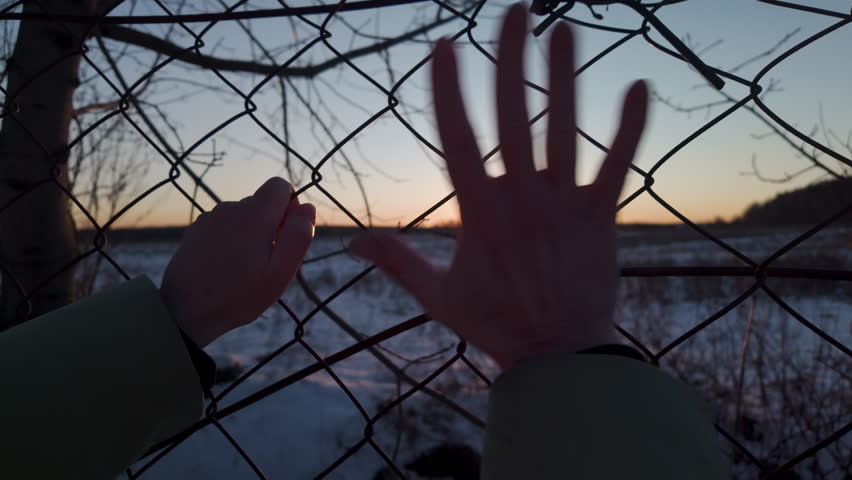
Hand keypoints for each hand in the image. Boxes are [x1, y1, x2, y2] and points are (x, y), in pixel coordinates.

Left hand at [160, 177, 315, 347]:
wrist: (184, 310)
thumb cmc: (238, 295)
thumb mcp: (280, 272)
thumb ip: (298, 236)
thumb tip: (308, 208)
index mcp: (254, 214)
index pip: (280, 185)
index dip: (291, 205)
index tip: (287, 235)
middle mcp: (230, 208)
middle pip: (262, 203)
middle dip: (272, 225)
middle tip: (267, 262)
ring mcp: (210, 218)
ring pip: (243, 216)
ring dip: (252, 234)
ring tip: (245, 268)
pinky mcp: (196, 230)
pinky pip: (224, 226)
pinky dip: (232, 240)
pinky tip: (226, 267)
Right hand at [349, 6, 647, 370]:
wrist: (557, 356)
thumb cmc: (494, 325)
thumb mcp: (437, 295)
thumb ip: (398, 262)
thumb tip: (352, 244)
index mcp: (478, 211)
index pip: (457, 136)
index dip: (449, 88)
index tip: (445, 47)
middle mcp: (521, 197)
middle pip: (514, 114)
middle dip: (511, 57)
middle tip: (515, 11)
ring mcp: (563, 204)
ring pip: (564, 127)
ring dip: (564, 74)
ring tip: (563, 29)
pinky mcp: (600, 216)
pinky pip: (618, 163)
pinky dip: (630, 126)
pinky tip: (639, 86)